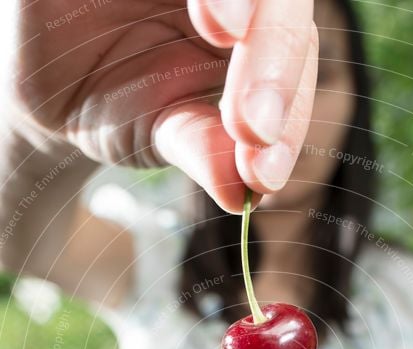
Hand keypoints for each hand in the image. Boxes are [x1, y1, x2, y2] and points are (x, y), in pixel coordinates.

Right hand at [11, 0, 317, 210]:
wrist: (46, 75)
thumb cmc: (117, 100)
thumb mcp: (162, 132)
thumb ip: (205, 150)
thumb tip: (243, 194)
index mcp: (259, 37)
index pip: (296, 64)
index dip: (289, 116)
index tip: (262, 177)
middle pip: (286, 5)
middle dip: (276, 62)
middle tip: (253, 127)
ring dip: (250, 4)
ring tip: (227, 32)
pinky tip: (210, 11)